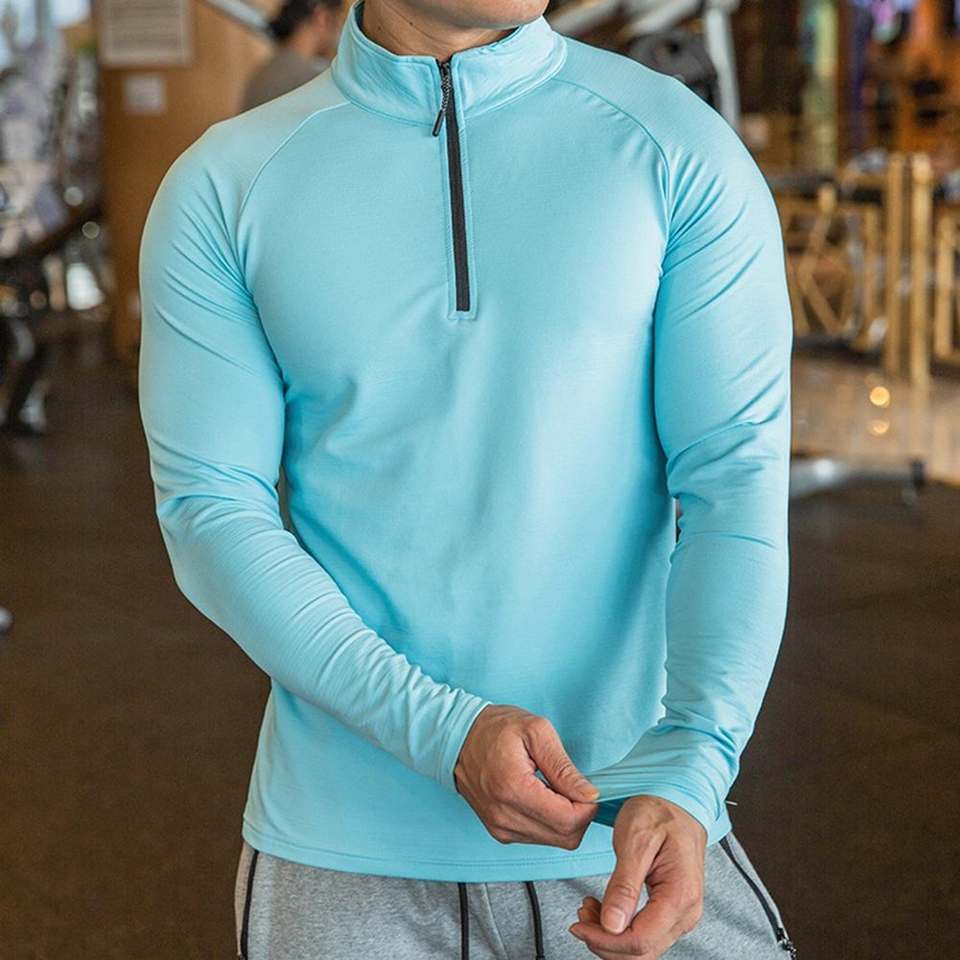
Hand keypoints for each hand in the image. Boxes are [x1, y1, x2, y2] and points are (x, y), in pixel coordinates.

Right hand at [453, 704, 599, 848]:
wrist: (457, 738)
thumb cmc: (495, 729)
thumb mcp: (536, 731)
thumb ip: (564, 767)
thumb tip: (589, 794)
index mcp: (513, 789)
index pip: (568, 821)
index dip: (587, 807)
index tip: (585, 786)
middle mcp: (504, 816)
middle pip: (565, 837)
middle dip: (579, 814)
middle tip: (572, 786)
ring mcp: (500, 828)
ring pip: (555, 841)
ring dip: (564, 819)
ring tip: (553, 788)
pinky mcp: (499, 832)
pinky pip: (539, 838)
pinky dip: (549, 822)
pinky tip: (541, 797)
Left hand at [568, 795, 707, 957]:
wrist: (676, 800)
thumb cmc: (659, 812)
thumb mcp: (636, 840)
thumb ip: (624, 885)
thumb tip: (613, 925)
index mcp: (680, 895)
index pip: (640, 940)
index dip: (604, 940)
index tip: (578, 925)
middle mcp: (686, 912)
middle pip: (642, 952)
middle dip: (605, 941)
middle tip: (581, 914)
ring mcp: (681, 914)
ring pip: (642, 948)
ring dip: (610, 937)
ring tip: (588, 908)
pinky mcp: (671, 911)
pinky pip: (645, 934)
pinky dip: (619, 929)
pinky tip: (602, 909)